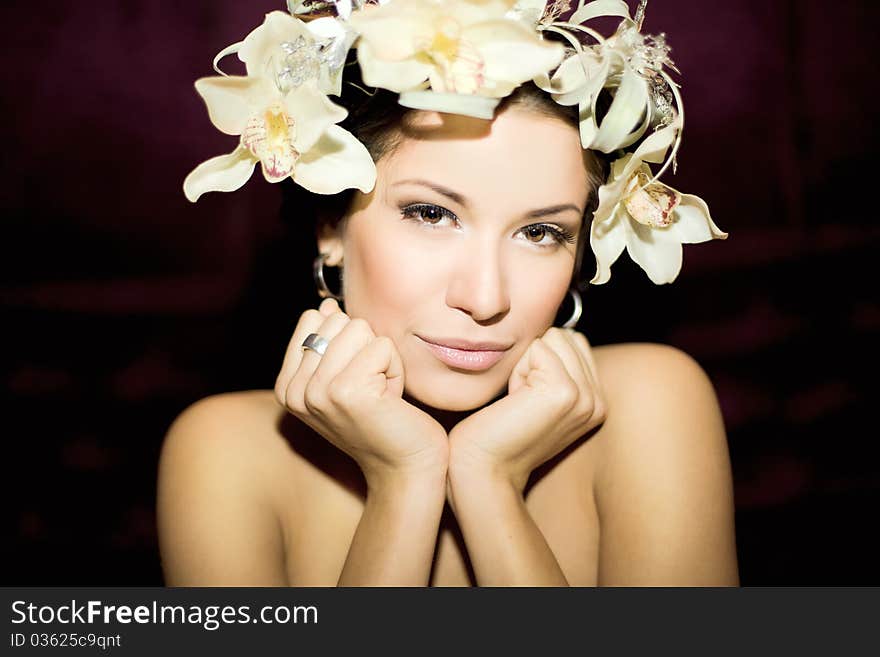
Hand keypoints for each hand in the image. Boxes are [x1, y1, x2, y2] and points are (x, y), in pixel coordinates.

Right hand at [275, 298, 448, 486]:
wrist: (404, 467)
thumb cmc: (381, 421)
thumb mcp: (343, 380)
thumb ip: (328, 343)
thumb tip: (325, 306)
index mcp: (286, 386)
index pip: (313, 319)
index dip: (346, 342)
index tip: (354, 379)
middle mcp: (294, 390)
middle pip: (338, 320)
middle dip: (365, 348)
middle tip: (371, 388)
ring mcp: (317, 392)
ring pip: (360, 329)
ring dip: (382, 358)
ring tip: (380, 393)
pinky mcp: (347, 391)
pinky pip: (382, 346)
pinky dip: (395, 369)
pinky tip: (391, 400)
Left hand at [447, 327, 605, 492]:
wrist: (484, 468)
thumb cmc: (498, 431)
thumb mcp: (537, 398)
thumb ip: (556, 369)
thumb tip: (550, 330)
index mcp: (596, 402)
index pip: (574, 342)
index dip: (540, 361)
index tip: (527, 398)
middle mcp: (598, 401)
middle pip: (565, 336)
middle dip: (535, 359)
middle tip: (521, 400)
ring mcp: (586, 397)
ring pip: (552, 338)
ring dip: (525, 364)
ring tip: (519, 400)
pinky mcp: (566, 392)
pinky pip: (537, 348)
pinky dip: (518, 370)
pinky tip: (514, 401)